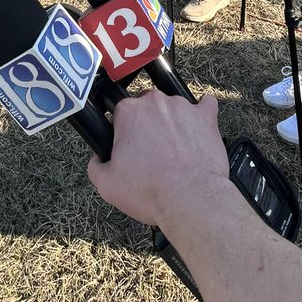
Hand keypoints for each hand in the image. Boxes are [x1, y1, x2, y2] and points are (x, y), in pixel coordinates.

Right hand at [87, 90, 228, 229]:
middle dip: (147, 126)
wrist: (190, 200)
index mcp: (129, 112)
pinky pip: (205, 106)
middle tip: (150, 152)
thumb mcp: (107, 185)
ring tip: (175, 151)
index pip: (120, 113)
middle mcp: (155, 102)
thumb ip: (96, 166)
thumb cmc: (151, 191)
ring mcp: (183, 106)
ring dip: (172, 124)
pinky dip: (201, 116)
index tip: (128, 147)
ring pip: (173, 108)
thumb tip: (98, 159)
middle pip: (146, 107)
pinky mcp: (205, 117)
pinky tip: (198, 129)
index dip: (123, 132)